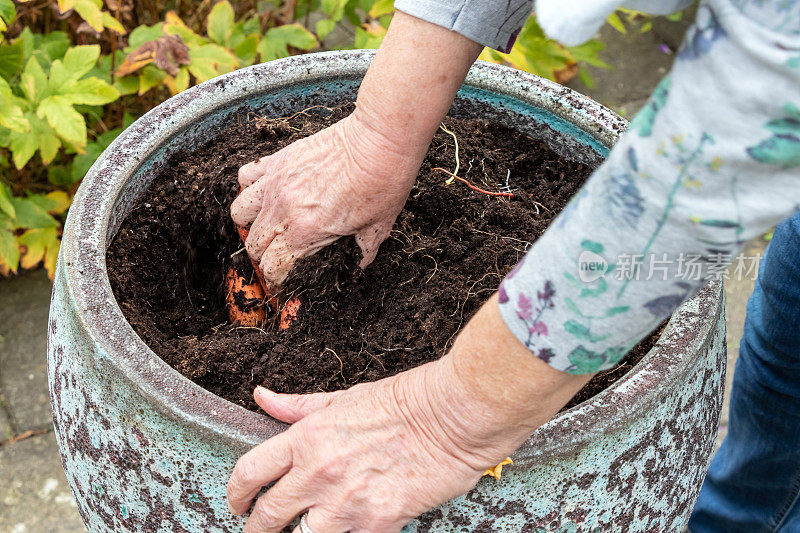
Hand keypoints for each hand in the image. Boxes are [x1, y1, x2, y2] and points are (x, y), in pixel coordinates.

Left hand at [226, 359, 522, 532]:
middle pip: (266, 516)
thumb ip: (299, 406)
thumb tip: (264, 396)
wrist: (453, 416)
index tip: (237, 502)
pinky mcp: (377, 524)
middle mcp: (318, 474)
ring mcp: (346, 503)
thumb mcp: (344, 398)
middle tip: (257, 530)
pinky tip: (344, 532)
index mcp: (307, 438)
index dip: (235, 494)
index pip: (249, 473)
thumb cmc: (405, 401)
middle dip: (255, 528)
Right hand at [230, 11, 482, 288]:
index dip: (276, 276)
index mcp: (306, 232)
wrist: (379, 139)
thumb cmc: (383, 181)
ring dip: (250, 222)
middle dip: (264, 254)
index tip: (281, 276)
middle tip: (277, 251)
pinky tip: (265, 190)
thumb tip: (363, 262)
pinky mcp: (277, 160)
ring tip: (265, 222)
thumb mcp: (379, 224)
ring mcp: (276, 183)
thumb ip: (366, 247)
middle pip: (254, 243)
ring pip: (239, 213)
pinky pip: (245, 176)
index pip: (275, 265)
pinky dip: (249, 186)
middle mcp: (284, 210)